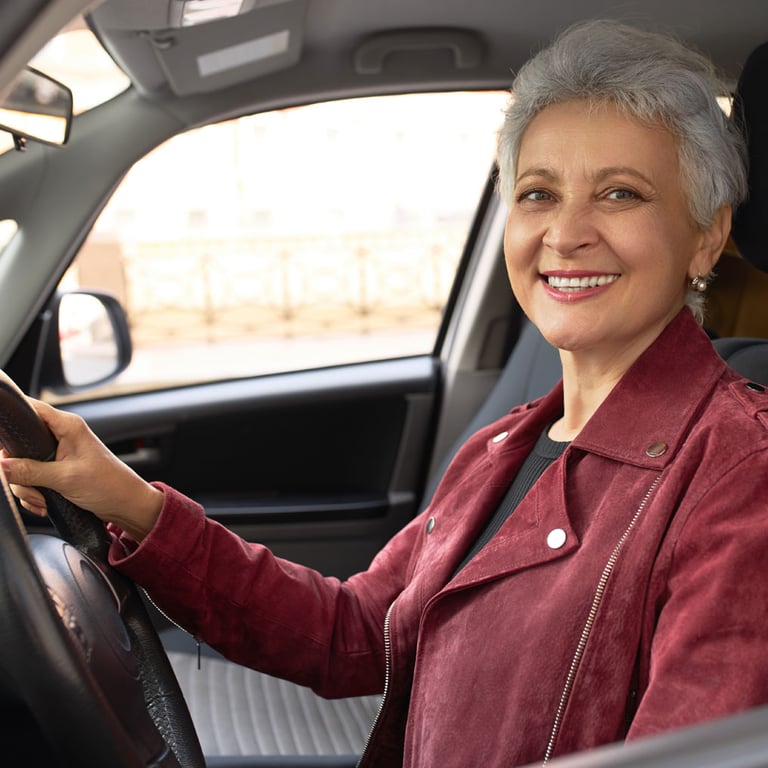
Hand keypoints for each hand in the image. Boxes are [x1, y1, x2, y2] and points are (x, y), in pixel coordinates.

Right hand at [0, 399, 162, 540]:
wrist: (126, 505)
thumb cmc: (109, 485)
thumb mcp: (65, 478)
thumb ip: (30, 471)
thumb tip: (2, 466)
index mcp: (67, 426)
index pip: (30, 408)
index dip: (12, 422)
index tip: (3, 444)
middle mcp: (61, 435)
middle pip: (19, 445)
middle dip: (19, 472)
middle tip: (31, 487)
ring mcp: (58, 454)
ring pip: (22, 466)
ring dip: (27, 488)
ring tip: (42, 500)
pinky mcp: (56, 471)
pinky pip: (31, 479)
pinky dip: (33, 494)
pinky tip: (44, 504)